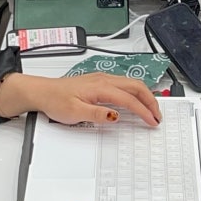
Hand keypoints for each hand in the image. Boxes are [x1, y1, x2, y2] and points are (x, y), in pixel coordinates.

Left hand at [0, 72, 160, 127]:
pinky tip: (136, 100)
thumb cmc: (55, 100)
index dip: (144, 111)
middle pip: (136, 87)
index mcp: (101, 87)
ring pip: (131, 84)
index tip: (152, 121)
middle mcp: (104, 80)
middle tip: (158, 115)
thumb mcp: (75, 112)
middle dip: (150, 101)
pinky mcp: (99, 81)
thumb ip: (97, 114)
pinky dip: (136, 93)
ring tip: (151, 109)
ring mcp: (102, 79)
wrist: (42, 92)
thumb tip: (116, 115)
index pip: (129, 99)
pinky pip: (124, 84)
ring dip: (144, 96)